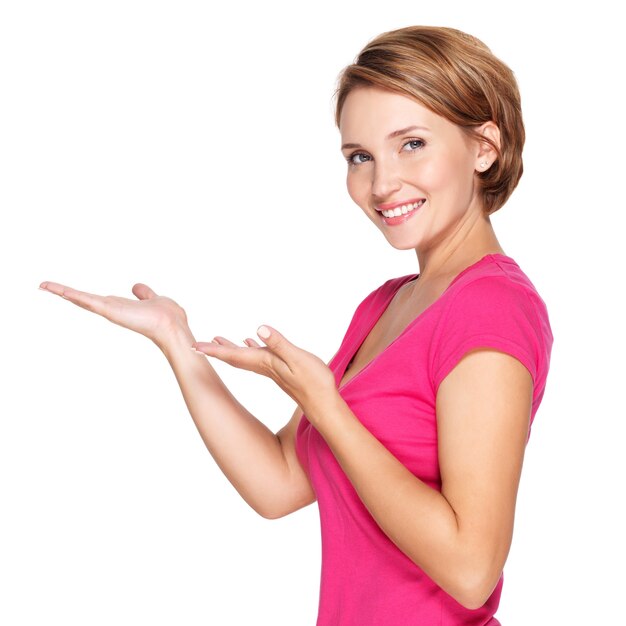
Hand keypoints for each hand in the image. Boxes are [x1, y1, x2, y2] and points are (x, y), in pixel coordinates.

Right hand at [38, 280, 188, 348]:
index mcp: (120, 307)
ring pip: (81, 299)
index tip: (65, 291)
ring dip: (62, 291)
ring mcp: (109, 310)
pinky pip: (86, 300)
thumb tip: (136, 287)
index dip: (80, 295)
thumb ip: (144, 294)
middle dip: (64, 293)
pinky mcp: (109, 310)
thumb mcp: (153, 299)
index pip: (95, 300)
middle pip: (83, 300)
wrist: (172, 326)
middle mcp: (112, 310)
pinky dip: (71, 293)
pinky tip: (57, 290)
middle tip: (44, 285)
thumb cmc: (167, 316)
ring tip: (44, 285)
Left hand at [192, 325, 336, 414]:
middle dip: (215, 350)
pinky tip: (251, 341)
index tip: (194, 346)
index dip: (213, 350)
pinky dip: (250, 347)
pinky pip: (258, 356)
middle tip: (196, 345)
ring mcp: (272, 369)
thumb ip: (279, 344)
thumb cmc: (314, 382)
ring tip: (217, 339)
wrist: (323, 405)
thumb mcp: (298, 359)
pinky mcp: (280, 370)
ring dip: (229, 348)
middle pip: (233, 357)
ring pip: (244, 357)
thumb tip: (259, 329)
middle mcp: (264, 367)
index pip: (233, 355)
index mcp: (265, 362)